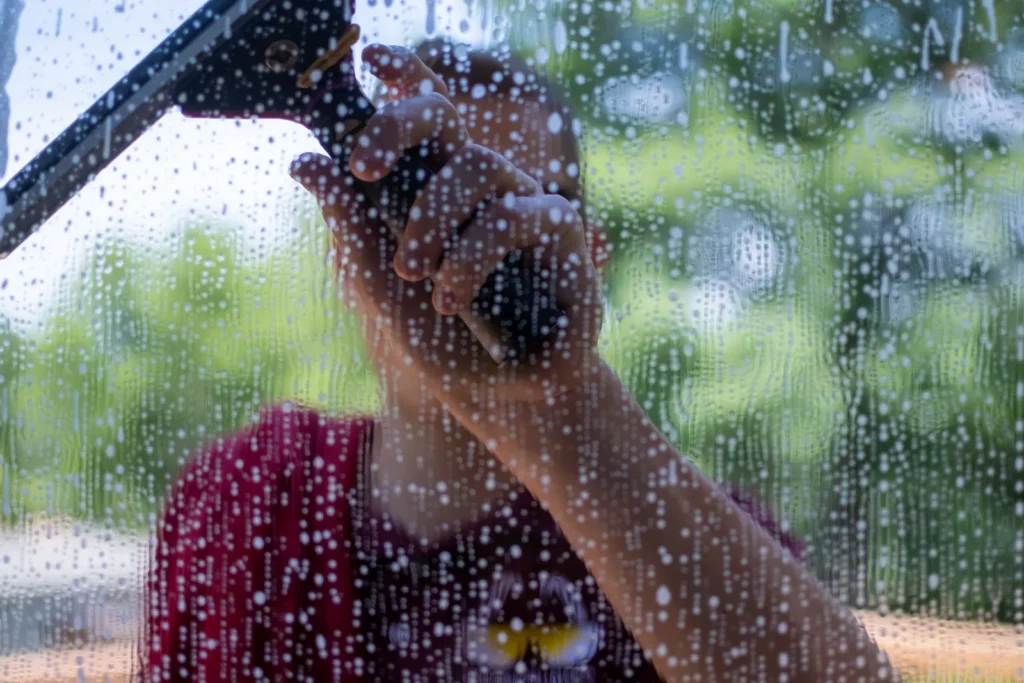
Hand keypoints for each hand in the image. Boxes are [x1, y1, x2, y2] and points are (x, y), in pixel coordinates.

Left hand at [290, 45, 603, 404]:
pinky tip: (450, 297)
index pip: (423, 116)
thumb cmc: (442, 340)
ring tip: (414, 274)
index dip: (405, 76)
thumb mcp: (380, 282)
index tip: (371, 58)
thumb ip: (350, 222)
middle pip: (446, 118)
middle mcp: (479, 187)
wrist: (496, 396)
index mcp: (434, 188)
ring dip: (434, 217)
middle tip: (365, 167)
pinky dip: (474, 254)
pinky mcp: (562, 232)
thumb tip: (304, 159)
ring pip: (479, 164)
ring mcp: (521, 203)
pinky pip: (519, 213)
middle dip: (400, 127)